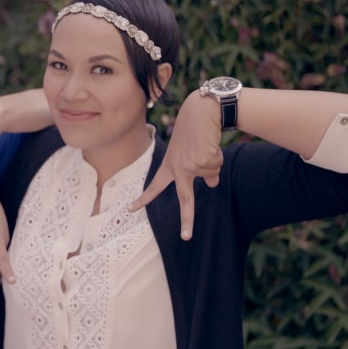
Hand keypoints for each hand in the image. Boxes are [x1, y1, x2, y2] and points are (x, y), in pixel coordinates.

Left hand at [128, 91, 222, 239]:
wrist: (201, 111)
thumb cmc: (194, 129)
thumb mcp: (190, 151)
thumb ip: (197, 170)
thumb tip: (213, 183)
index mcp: (169, 165)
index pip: (155, 186)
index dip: (143, 199)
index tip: (129, 210)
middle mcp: (178, 168)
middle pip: (185, 199)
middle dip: (187, 220)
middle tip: (186, 238)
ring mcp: (190, 165)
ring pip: (211, 174)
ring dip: (213, 159)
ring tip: (205, 144)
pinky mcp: (202, 161)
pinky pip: (217, 165)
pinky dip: (218, 154)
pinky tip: (210, 142)